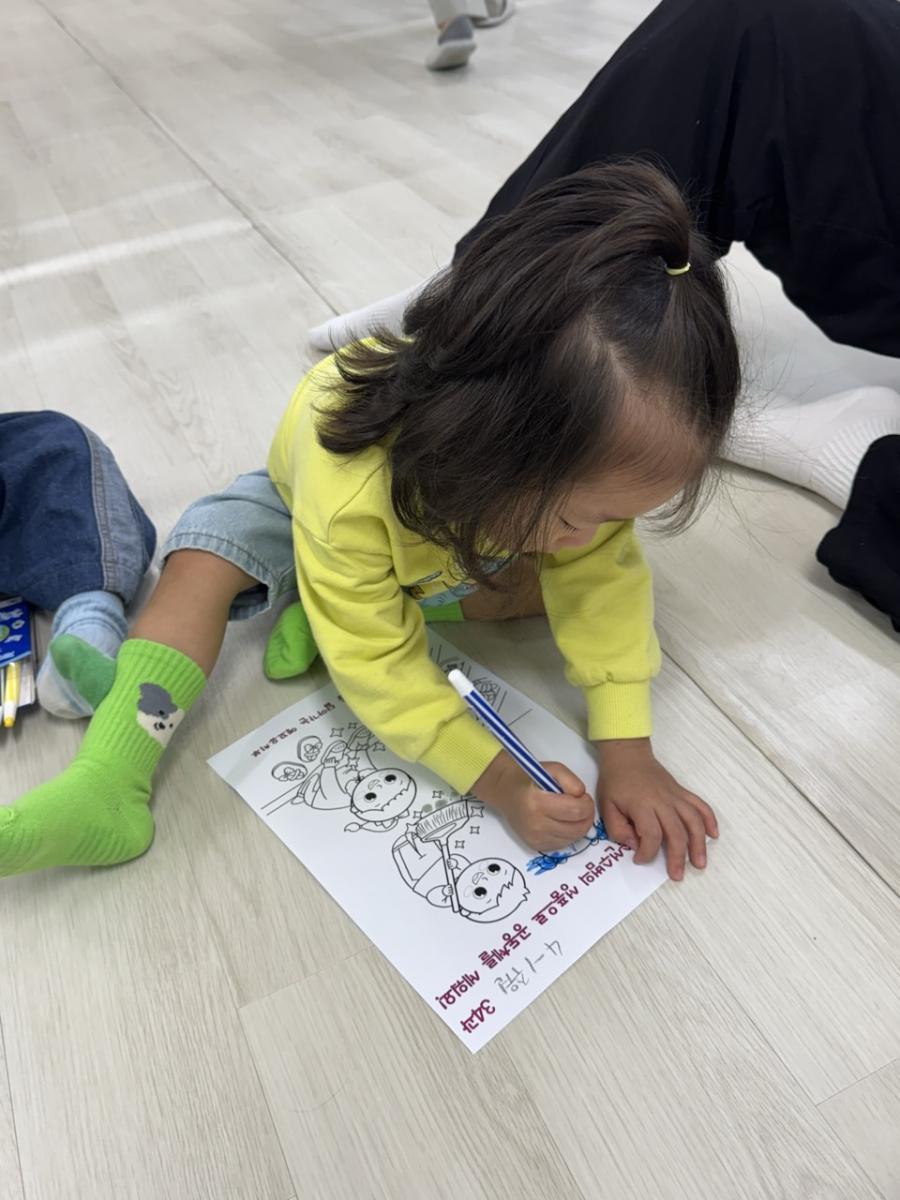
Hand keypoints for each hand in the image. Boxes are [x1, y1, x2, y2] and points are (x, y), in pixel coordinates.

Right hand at [472, 750, 594, 851]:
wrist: (505, 791)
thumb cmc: (529, 777)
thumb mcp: (552, 769)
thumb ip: (571, 780)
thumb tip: (581, 796)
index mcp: (538, 802)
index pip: (576, 810)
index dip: (587, 803)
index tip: (583, 796)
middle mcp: (536, 824)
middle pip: (578, 828)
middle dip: (587, 816)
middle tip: (582, 805)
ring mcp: (535, 838)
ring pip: (573, 838)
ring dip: (580, 825)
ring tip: (573, 812)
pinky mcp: (536, 845)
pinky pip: (563, 844)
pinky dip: (569, 834)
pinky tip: (563, 822)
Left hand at [595, 738, 717, 880]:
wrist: (627, 755)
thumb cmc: (615, 782)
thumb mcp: (606, 806)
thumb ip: (618, 828)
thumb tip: (634, 845)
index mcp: (642, 805)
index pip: (651, 835)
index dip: (647, 852)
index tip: (639, 859)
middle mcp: (663, 802)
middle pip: (676, 832)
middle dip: (678, 857)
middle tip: (677, 875)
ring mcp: (675, 796)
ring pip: (694, 821)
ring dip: (699, 843)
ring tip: (700, 863)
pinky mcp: (682, 792)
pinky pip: (701, 805)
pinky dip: (710, 819)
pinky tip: (714, 835)